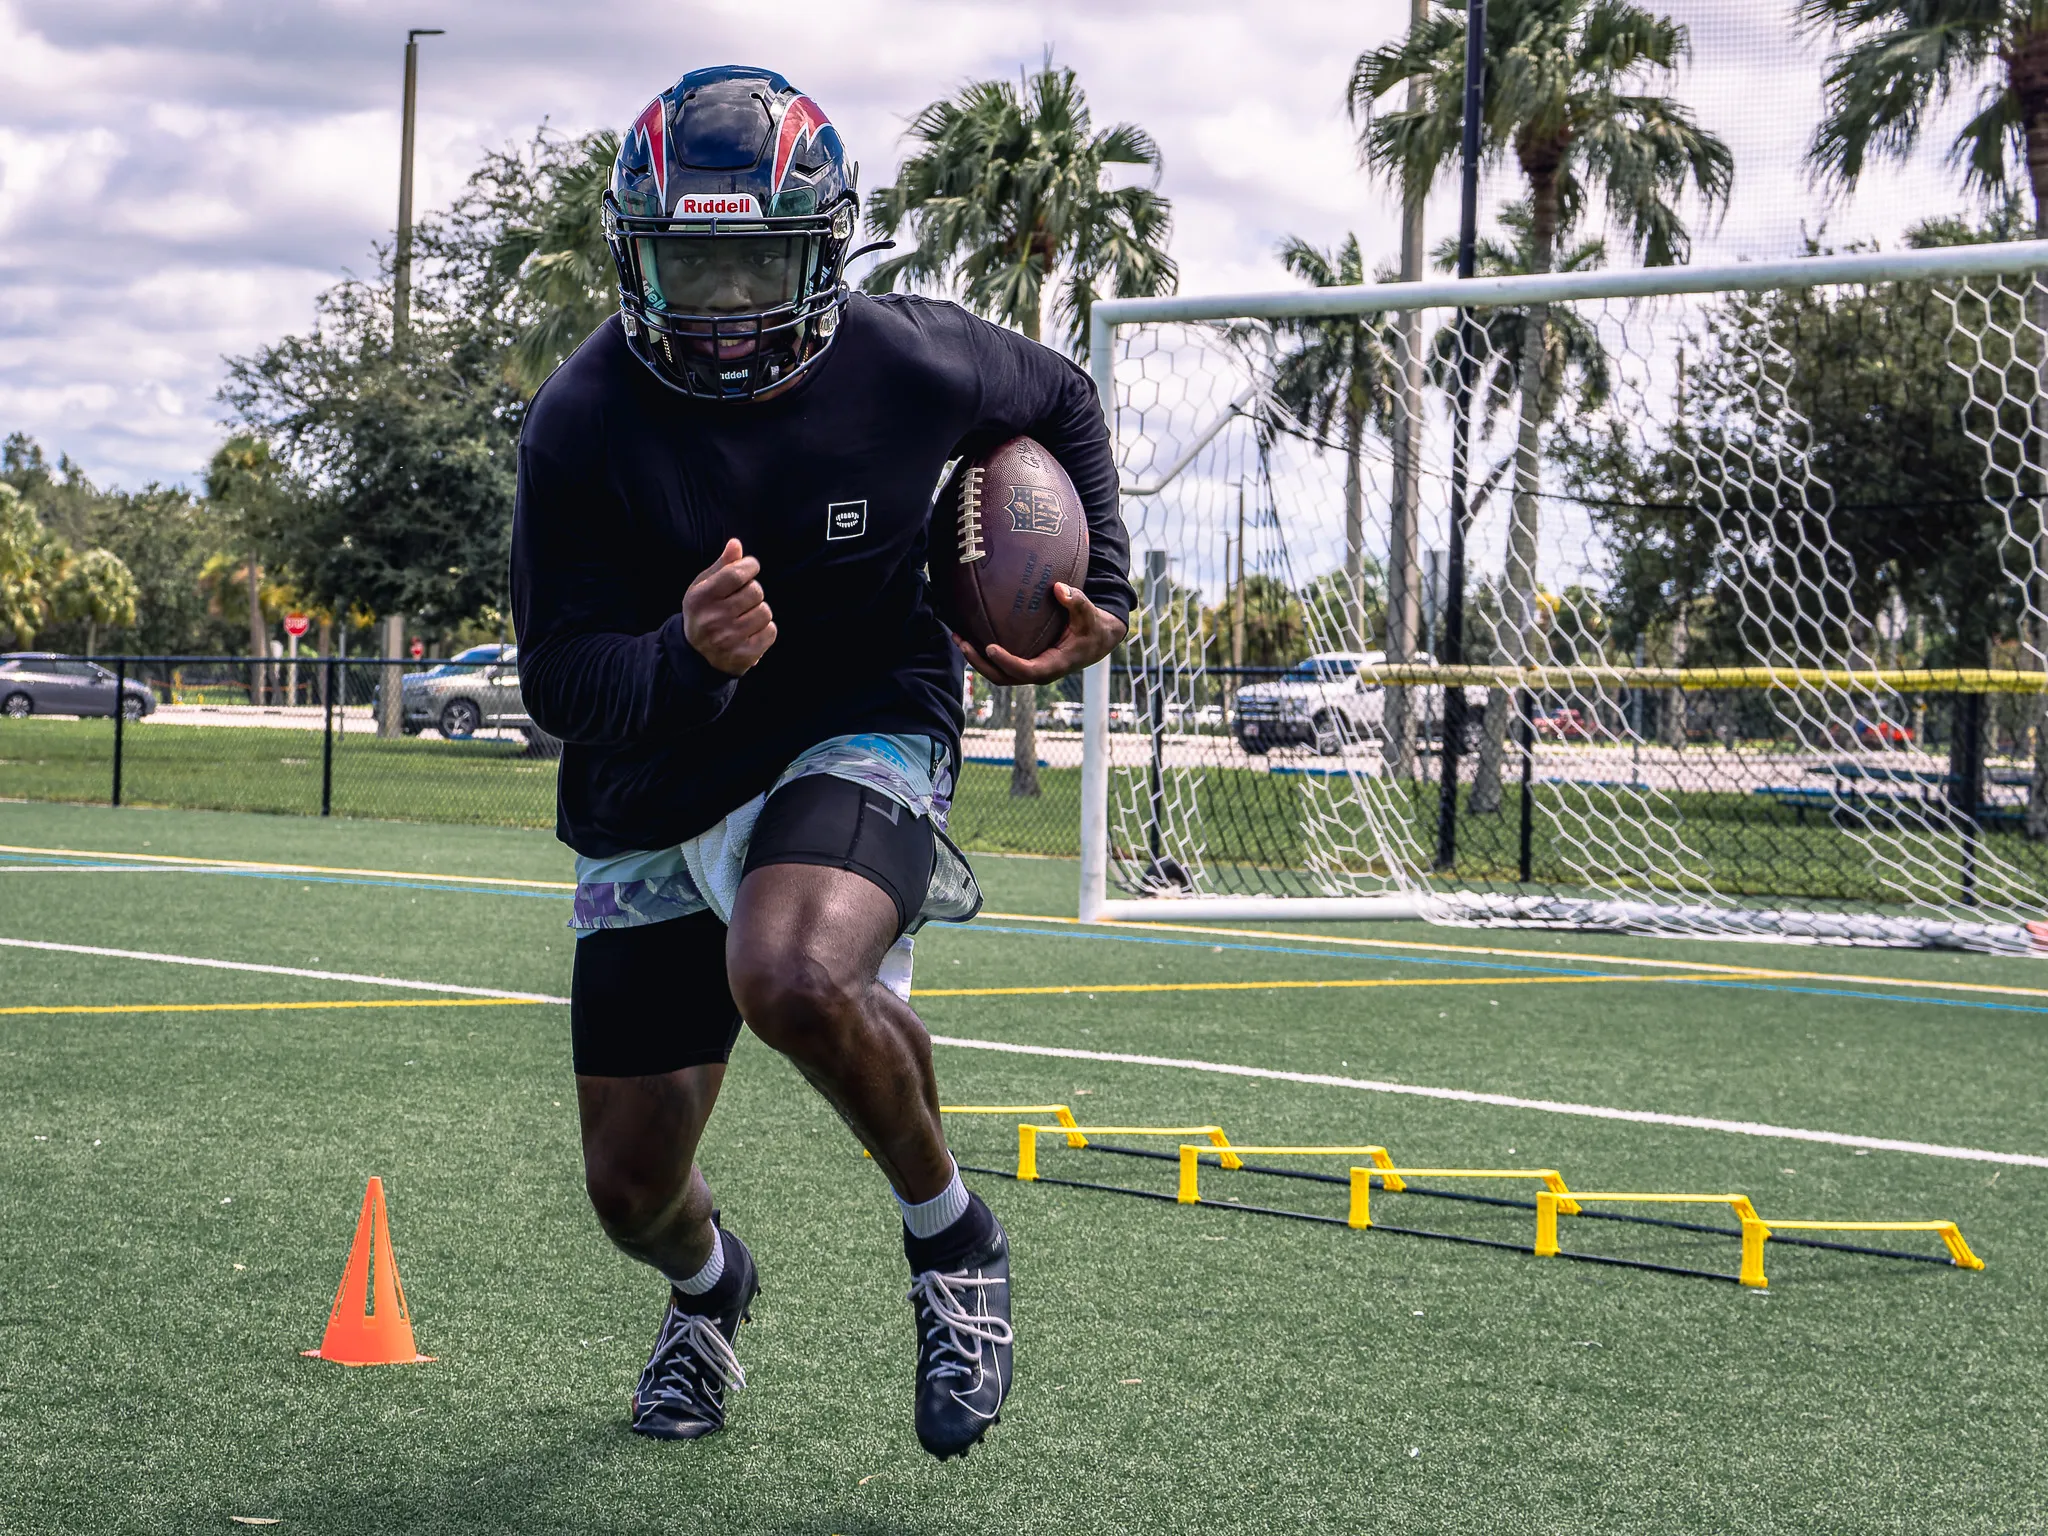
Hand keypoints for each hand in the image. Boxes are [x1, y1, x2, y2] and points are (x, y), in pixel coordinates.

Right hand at [683, 539, 776, 675]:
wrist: (696, 653)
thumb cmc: (703, 611)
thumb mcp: (704, 586)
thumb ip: (722, 565)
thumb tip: (736, 544)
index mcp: (701, 598)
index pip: (736, 574)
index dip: (750, 566)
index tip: (750, 567)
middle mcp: (714, 619)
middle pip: (755, 592)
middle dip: (753, 591)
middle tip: (744, 597)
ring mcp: (729, 639)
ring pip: (765, 612)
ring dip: (760, 610)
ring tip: (746, 615)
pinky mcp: (743, 655)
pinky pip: (771, 632)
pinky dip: (765, 629)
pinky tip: (751, 631)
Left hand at [956, 582, 1127, 686]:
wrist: (1097, 640)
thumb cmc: (1093, 626)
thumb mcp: (1090, 613)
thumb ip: (1077, 601)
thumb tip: (1058, 588)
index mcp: (1054, 665)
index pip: (1027, 671)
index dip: (1007, 662)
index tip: (990, 648)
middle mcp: (1039, 672)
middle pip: (1004, 677)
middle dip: (981, 664)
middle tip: (962, 642)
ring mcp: (1030, 669)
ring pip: (998, 673)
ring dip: (976, 659)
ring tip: (958, 638)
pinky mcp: (1025, 662)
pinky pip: (1001, 664)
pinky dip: (983, 654)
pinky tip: (969, 635)